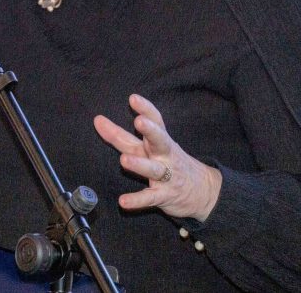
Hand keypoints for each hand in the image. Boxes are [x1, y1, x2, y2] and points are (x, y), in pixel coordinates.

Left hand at [94, 93, 221, 222]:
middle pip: (159, 140)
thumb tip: (97, 120)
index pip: (156, 121)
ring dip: (139, 164)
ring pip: (153, 169)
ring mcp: (166, 176)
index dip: (146, 109)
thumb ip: (122, 136)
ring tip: (124, 160)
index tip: (133, 98)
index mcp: (161, 141)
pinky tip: (123, 201)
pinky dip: (137, 200)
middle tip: (139, 121)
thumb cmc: (169, 163)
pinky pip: (150, 198)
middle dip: (150, 131)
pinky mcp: (164, 196)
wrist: (203, 191)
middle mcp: (164, 155)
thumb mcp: (150, 148)